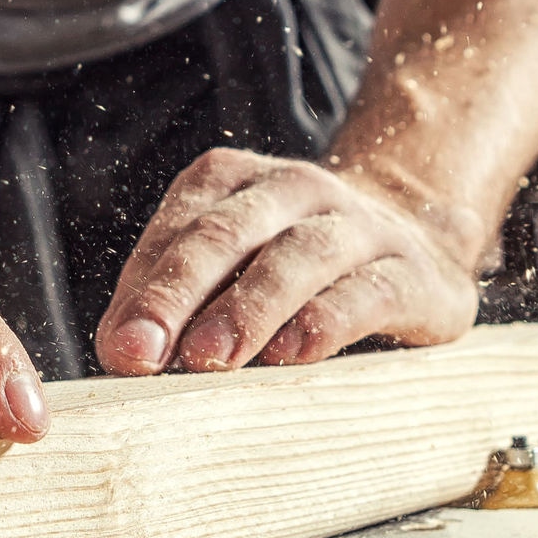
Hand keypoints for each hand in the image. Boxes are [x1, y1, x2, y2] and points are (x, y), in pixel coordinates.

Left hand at [95, 148, 479, 374]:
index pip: (177, 229)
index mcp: (233, 180)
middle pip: (223, 234)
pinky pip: (366, 292)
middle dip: (174, 295)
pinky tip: (291, 355)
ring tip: (208, 357)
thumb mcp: (232, 265)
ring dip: (246, 309)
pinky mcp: (412, 274)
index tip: (117, 348)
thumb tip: (121, 352)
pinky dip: (324, 322)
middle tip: (140, 353)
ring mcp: (358, 225)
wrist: (420, 241)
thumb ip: (176, 300)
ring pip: (295, 257)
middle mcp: (294, 188)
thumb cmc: (295, 268)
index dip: (142, 290)